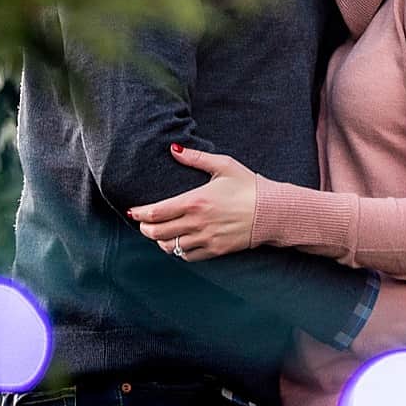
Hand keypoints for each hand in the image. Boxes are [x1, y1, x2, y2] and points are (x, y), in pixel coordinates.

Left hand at [129, 145, 258, 262]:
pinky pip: (187, 256)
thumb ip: (196, 158)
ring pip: (170, 246)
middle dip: (145, 228)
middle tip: (143, 223)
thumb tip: (173, 149)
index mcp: (196, 200)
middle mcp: (197, 222)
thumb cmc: (248, 185)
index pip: (157, 212)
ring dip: (159, 241)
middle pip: (157, 232)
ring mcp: (205, 238)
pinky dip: (177, 251)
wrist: (272, 211)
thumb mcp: (224, 165)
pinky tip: (177, 242)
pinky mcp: (215, 250)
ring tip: (158, 233)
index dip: (140, 214)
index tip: (133, 211)